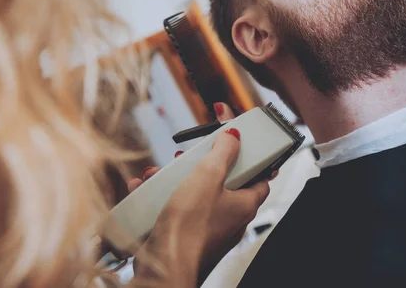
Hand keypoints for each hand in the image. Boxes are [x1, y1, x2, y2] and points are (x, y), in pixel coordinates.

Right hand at [130, 103, 272, 285]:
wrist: (163, 269)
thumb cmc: (189, 227)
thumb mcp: (208, 176)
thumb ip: (223, 152)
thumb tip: (235, 135)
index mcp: (245, 204)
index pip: (260, 175)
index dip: (252, 156)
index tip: (241, 141)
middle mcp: (230, 219)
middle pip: (223, 182)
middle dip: (202, 164)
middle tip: (190, 153)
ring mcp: (208, 230)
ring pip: (196, 195)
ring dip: (176, 179)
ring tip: (159, 172)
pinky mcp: (186, 237)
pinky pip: (177, 210)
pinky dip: (162, 197)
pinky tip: (144, 188)